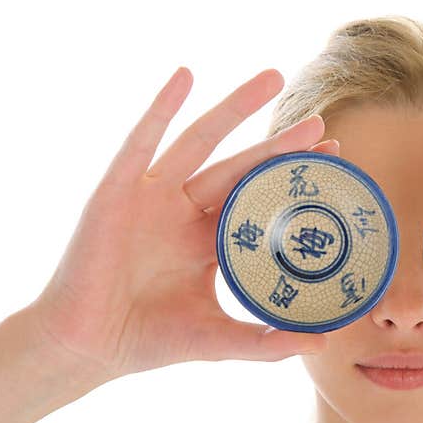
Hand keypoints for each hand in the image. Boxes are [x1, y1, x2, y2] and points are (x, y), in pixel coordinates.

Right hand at [29, 67, 334, 382]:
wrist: (88, 347)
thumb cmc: (151, 340)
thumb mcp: (221, 340)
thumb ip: (269, 343)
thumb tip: (323, 346)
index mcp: (212, 241)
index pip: (261, 201)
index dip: (293, 181)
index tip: (334, 162)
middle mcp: (186, 212)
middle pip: (241, 167)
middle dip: (280, 146)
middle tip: (321, 124)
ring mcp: (153, 196)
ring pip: (200, 141)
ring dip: (235, 108)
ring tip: (272, 78)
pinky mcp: (118, 190)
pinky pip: (142, 141)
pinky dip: (161, 107)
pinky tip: (186, 76)